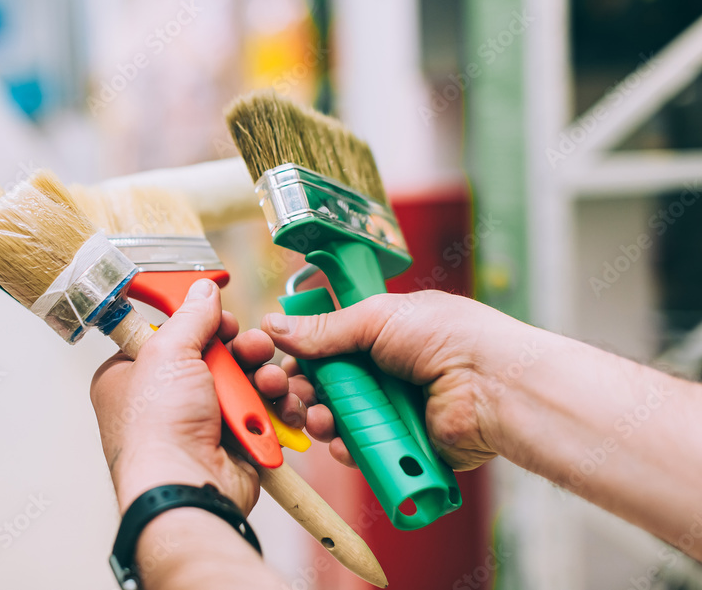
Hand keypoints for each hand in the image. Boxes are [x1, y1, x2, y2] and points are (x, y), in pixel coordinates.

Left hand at [90, 279, 277, 512]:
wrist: (186, 487)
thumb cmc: (158, 430)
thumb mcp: (169, 352)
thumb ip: (191, 316)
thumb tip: (203, 290)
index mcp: (133, 376)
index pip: (171, 335)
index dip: (200, 325)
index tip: (219, 321)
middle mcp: (165, 400)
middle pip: (214, 356)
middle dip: (242, 350)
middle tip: (254, 347)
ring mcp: (199, 423)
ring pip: (242, 383)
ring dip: (262, 377)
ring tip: (268, 380)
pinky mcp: (230, 443)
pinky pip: (259, 413)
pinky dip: (272, 408)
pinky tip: (278, 403)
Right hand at [257, 290, 535, 469]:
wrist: (493, 384)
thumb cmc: (450, 337)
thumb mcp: (377, 318)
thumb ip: (325, 328)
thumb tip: (275, 326)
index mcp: (382, 335)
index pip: (328, 347)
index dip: (302, 358)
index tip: (280, 364)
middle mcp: (385, 372)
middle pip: (326, 387)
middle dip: (302, 392)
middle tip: (288, 396)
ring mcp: (393, 409)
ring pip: (339, 420)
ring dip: (321, 419)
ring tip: (320, 418)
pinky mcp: (403, 443)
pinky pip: (362, 450)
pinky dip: (347, 449)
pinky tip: (341, 443)